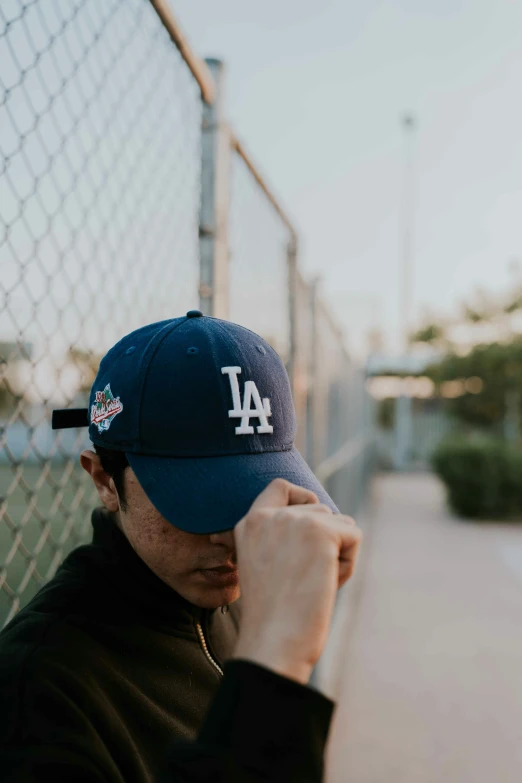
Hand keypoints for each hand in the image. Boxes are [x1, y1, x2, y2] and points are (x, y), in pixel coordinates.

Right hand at [233, 479, 361, 684]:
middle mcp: (268, 515)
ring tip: (314, 585)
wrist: (273, 642)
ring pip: (340, 523)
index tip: (312, 519)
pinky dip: (348, 563)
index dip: (302, 497)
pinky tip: (327, 585)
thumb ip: (284, 538)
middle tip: (307, 579)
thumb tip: (326, 520)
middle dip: (326, 541)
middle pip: (320, 509)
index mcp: (249, 524)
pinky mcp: (320, 531)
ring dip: (337, 554)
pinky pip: (353, 536)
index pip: (280, 487)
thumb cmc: (274, 617)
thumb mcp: (267, 566)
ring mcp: (294, 520)